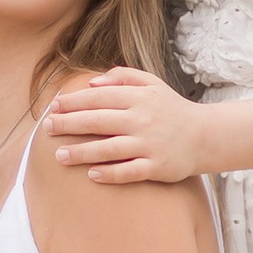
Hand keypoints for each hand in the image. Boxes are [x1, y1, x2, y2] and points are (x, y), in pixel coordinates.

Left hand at [45, 66, 212, 185]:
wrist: (206, 135)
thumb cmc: (171, 109)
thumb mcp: (152, 84)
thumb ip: (122, 77)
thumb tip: (91, 83)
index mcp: (139, 98)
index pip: (99, 98)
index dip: (73, 102)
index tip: (53, 106)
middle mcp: (143, 120)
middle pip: (99, 121)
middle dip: (69, 124)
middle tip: (47, 129)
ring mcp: (150, 144)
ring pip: (110, 148)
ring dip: (82, 152)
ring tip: (59, 155)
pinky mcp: (158, 167)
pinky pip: (130, 171)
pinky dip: (111, 173)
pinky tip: (91, 175)